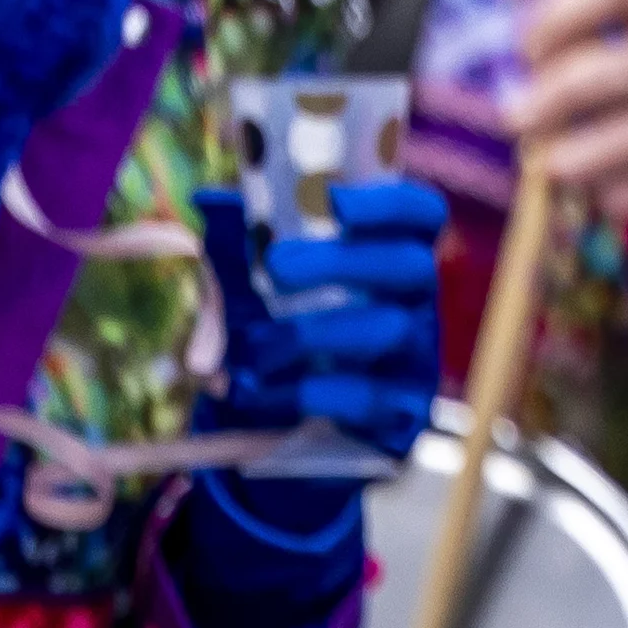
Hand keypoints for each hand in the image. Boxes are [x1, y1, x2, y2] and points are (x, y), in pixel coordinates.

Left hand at [193, 180, 445, 458]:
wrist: (299, 428)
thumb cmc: (291, 332)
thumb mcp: (270, 283)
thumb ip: (249, 241)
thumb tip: (205, 200)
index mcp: (395, 259)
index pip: (422, 216)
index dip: (391, 204)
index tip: (335, 201)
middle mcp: (417, 304)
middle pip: (411, 265)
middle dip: (342, 261)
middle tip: (276, 266)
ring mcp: (416, 359)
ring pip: (386, 330)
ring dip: (313, 332)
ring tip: (257, 345)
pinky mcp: (399, 414)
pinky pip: (364, 398)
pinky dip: (305, 392)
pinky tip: (259, 391)